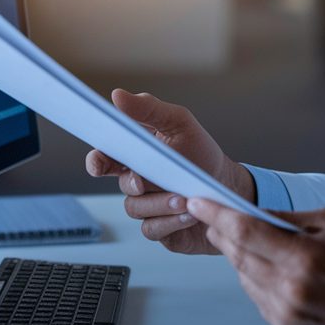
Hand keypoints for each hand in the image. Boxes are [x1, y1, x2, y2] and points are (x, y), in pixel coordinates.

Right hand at [85, 89, 254, 253]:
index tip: (97, 165)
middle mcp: (138, 182)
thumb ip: (149, 109)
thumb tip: (118, 96)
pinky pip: (152, 229)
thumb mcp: (179, 123)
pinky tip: (188, 213)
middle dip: (132, 183)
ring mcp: (147, 206)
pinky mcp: (160, 228)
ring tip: (184, 198)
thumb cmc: (201, 154)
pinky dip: (170, 221)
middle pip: (122, 185)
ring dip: (160, 203)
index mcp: (136, 156)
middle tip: (144, 182)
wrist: (228, 186)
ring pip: (136, 209)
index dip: (96, 162)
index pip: (105, 158)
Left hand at [186, 198, 324, 324]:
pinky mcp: (285, 324)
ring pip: (242, 275)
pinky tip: (263, 262)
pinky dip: (252, 275)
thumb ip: (285, 219)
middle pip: (238, 254)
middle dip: (221, 231)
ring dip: (236, 253)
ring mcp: (287, 310)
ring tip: (239, 236)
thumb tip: (249, 213)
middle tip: (211, 214)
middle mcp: (292, 288)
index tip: (199, 201)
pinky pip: (255, 293)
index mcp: (305, 257)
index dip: (217, 214)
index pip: (246, 232)